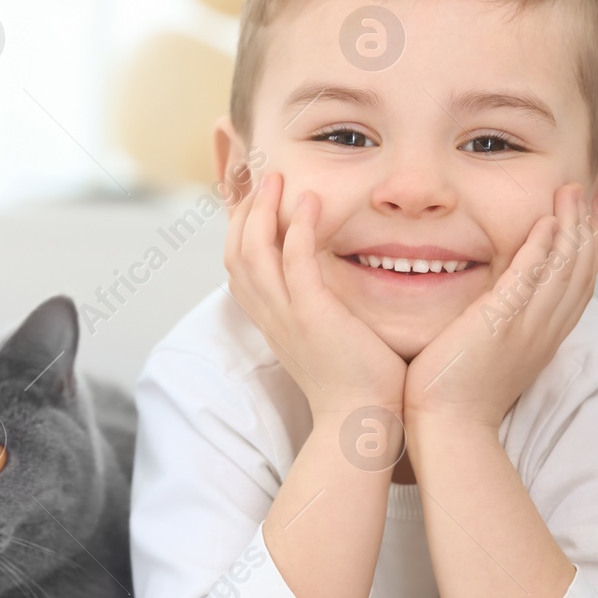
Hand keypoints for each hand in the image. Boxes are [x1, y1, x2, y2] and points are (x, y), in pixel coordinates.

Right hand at [224, 172, 407, 424]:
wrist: (362, 419)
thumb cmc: (355, 380)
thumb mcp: (324, 336)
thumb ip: (317, 307)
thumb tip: (330, 282)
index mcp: (270, 320)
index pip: (237, 265)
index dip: (239, 228)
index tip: (255, 199)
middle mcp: (269, 316)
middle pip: (234, 252)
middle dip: (244, 210)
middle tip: (263, 179)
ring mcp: (286, 316)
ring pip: (253, 251)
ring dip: (263, 210)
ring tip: (278, 179)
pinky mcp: (311, 315)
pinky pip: (293, 261)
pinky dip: (297, 227)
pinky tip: (310, 202)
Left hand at [404, 182, 596, 432]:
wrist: (447, 427)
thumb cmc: (455, 398)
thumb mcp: (487, 359)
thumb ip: (494, 332)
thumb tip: (486, 315)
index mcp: (541, 340)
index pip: (574, 291)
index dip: (580, 254)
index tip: (577, 225)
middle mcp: (544, 332)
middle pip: (579, 272)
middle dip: (582, 229)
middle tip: (579, 195)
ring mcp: (528, 327)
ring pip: (564, 268)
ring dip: (569, 227)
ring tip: (569, 194)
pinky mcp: (504, 322)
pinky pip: (532, 277)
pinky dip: (542, 247)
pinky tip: (546, 222)